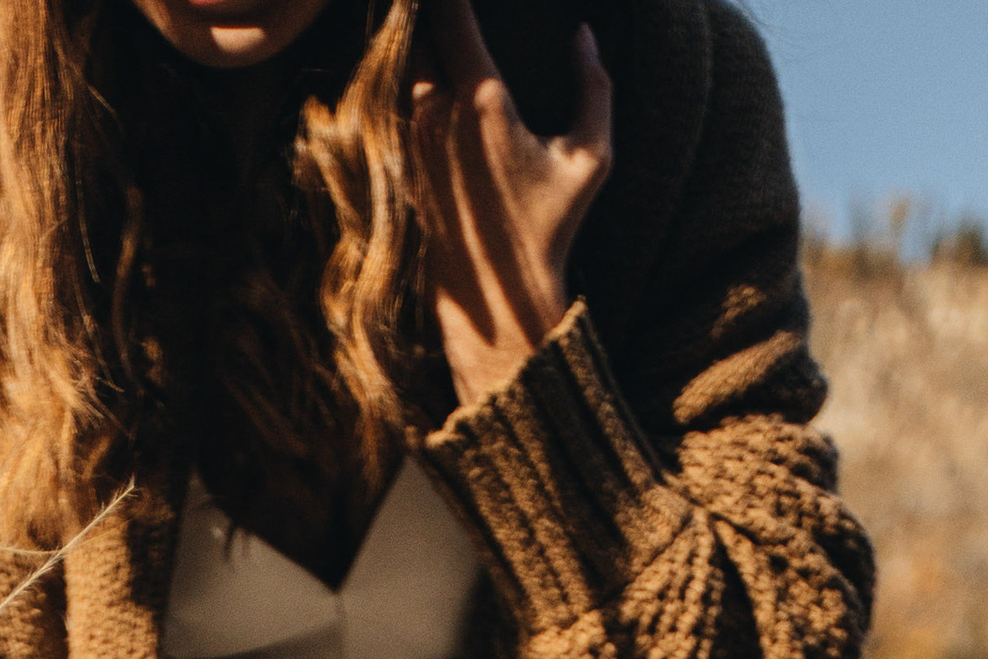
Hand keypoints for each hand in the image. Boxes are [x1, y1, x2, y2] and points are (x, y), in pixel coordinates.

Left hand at [412, 6, 612, 409]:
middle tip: (446, 10)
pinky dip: (402, 83)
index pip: (452, 15)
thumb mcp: (591, 160)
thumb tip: (583, 34)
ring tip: (431, 27)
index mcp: (481, 101)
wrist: (495, 300)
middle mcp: (436, 115)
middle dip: (428, 14)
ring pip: (401, 68)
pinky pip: (393, 106)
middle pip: (415, 33)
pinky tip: (422, 71)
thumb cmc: (549, 230)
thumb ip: (594, 87)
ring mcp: (410, 141)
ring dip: (415, 44)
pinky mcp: (399, 167)